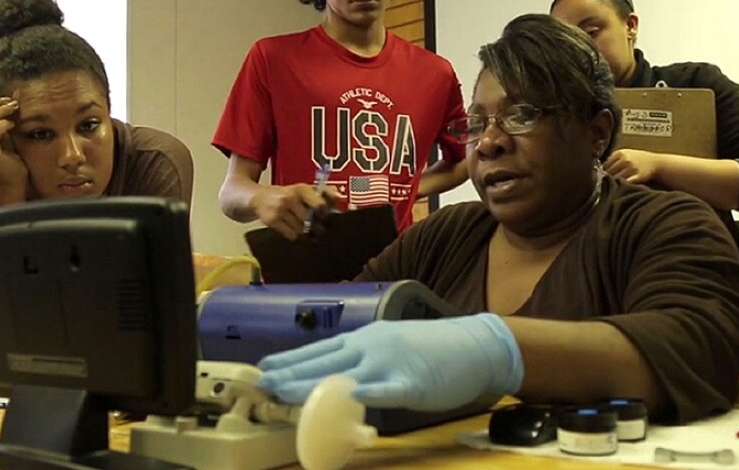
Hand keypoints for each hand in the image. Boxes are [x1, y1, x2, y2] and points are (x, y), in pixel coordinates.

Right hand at [252, 184, 341, 239]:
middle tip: (315, 226)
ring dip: (303, 231)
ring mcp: (279, 209)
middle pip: (310, 220)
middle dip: (314, 225)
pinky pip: (291, 235)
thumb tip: (340, 198)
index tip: (324, 216)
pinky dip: (294, 235)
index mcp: (301, 188)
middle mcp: (289, 197)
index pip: (319, 204)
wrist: (258, 198)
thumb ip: (324, 193)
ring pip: (301, 229)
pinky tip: (291, 229)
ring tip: (300, 225)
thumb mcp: (304, 190)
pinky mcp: (271, 221)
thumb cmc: (287, 195)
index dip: (324, 213)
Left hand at [257, 314, 523, 411]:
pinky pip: (388, 390)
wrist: (475, 344)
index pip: (319, 349)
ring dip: (313, 385)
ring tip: (287, 394)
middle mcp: (371, 347)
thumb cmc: (429, 349)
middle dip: (291, 374)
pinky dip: (369, 394)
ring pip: (345, 375)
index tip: (264, 368)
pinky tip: (351, 399)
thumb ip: (360, 360)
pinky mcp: (413, 382)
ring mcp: (391, 363)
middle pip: (324, 361)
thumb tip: (331, 377)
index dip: (290, 360)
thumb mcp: (388, 346)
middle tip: (264, 384)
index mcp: (364, 339)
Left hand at [602, 149, 659, 184]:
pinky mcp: (638, 176)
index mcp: (620, 153)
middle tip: (606, 183)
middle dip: (607, 178)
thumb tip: (599, 169)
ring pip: (615, 178)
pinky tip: (621, 186)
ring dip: (613, 182)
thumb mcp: (625, 154)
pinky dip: (622, 185)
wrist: (656, 163)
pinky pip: (625, 182)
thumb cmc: (638, 159)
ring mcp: (632, 168)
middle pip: (609, 172)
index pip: (605, 165)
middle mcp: (625, 159)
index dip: (603, 172)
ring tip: (612, 185)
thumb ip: (613, 159)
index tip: (602, 176)